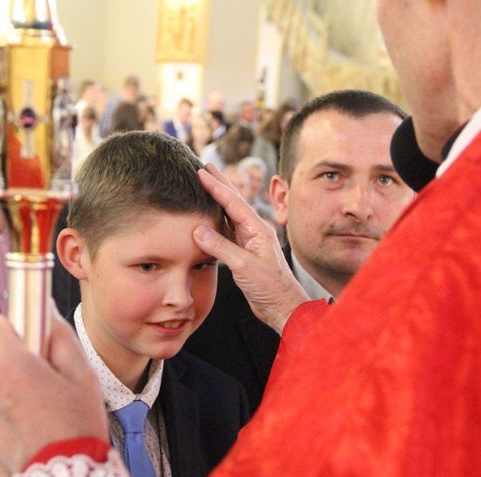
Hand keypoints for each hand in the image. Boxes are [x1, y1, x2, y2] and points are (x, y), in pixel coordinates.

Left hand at [0, 309, 108, 476]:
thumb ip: (58, 335)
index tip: (20, 341)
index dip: (3, 329)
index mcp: (4, 365)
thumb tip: (42, 310)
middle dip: (6, 366)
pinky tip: (18, 439)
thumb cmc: (77, 432)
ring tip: (30, 420)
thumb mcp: (82, 375)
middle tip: (37, 387)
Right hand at [194, 163, 308, 333]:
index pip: (233, 202)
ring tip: (204, 186)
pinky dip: (216, 222)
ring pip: (229, 216)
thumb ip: (221, 247)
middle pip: (233, 202)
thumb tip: (198, 230)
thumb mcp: (244, 266)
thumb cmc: (270, 287)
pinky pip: (227, 233)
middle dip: (219, 184)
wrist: (282, 306)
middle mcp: (254, 231)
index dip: (217, 186)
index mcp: (257, 229)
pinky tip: (207, 219)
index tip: (201, 171)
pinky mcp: (244, 254)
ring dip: (217, 201)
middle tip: (204, 167)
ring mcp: (249, 242)